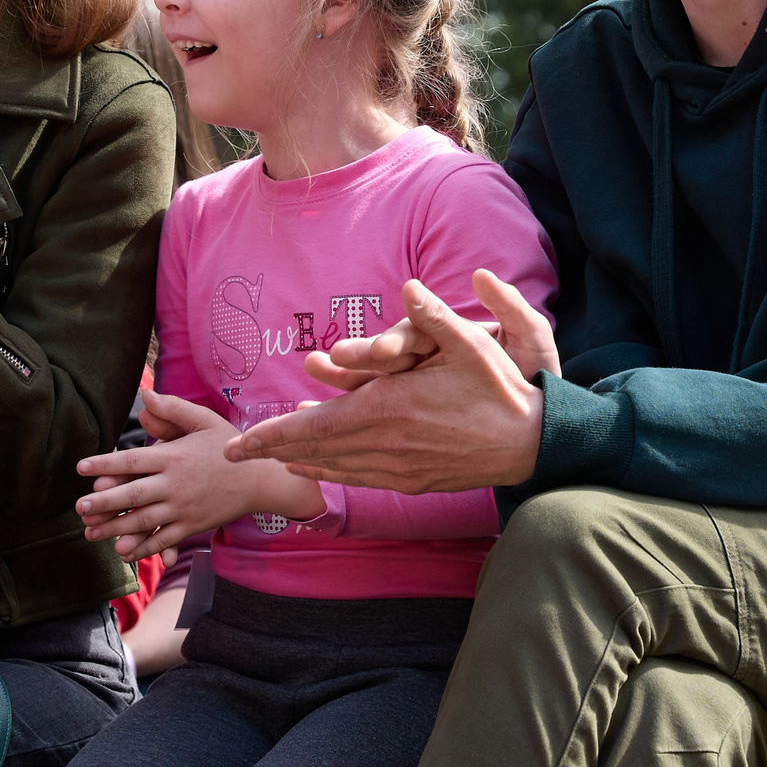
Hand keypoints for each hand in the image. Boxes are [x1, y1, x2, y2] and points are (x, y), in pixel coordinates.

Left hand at [74, 392, 323, 560]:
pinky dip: (143, 547)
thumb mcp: (204, 421)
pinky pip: (164, 539)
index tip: (81, 468)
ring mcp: (183, 508)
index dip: (105, 464)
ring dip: (115, 529)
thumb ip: (172, 409)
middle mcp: (175, 484)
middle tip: (79, 507)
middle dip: (104, 502)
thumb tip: (145, 395)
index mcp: (174, 457)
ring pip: (144, 521)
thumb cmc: (228, 447)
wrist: (260, 480)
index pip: (133, 461)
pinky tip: (123, 552)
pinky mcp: (191, 526)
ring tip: (90, 533)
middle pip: (133, 494)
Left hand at [227, 278, 544, 492]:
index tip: (235, 443)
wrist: (532, 442)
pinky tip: (317, 470)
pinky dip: (330, 474)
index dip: (270, 436)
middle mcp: (385, 445)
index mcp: (387, 410)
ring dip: (298, 462)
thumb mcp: (470, 344)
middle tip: (235, 453)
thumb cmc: (500, 388)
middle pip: (315, 451)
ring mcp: (398, 468)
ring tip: (269, 457)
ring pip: (334, 468)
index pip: (313, 427)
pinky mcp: (413, 481)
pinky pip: (359, 479)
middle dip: (271, 451)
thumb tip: (409, 285)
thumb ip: (435, 316)